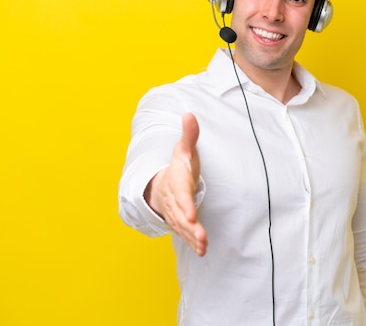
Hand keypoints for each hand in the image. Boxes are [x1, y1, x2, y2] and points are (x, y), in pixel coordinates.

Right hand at [145, 113, 207, 255]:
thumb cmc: (178, 166)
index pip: (180, 195)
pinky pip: (185, 233)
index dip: (185, 205)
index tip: (192, 215)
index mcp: (176, 182)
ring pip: (182, 227)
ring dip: (192, 237)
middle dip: (190, 226)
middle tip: (200, 236)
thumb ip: (189, 135)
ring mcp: (175, 212)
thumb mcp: (184, 149)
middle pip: (181, 215)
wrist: (161, 183)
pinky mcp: (180, 221)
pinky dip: (192, 242)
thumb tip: (190, 114)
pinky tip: (203, 250)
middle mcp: (174, 200)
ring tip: (203, 246)